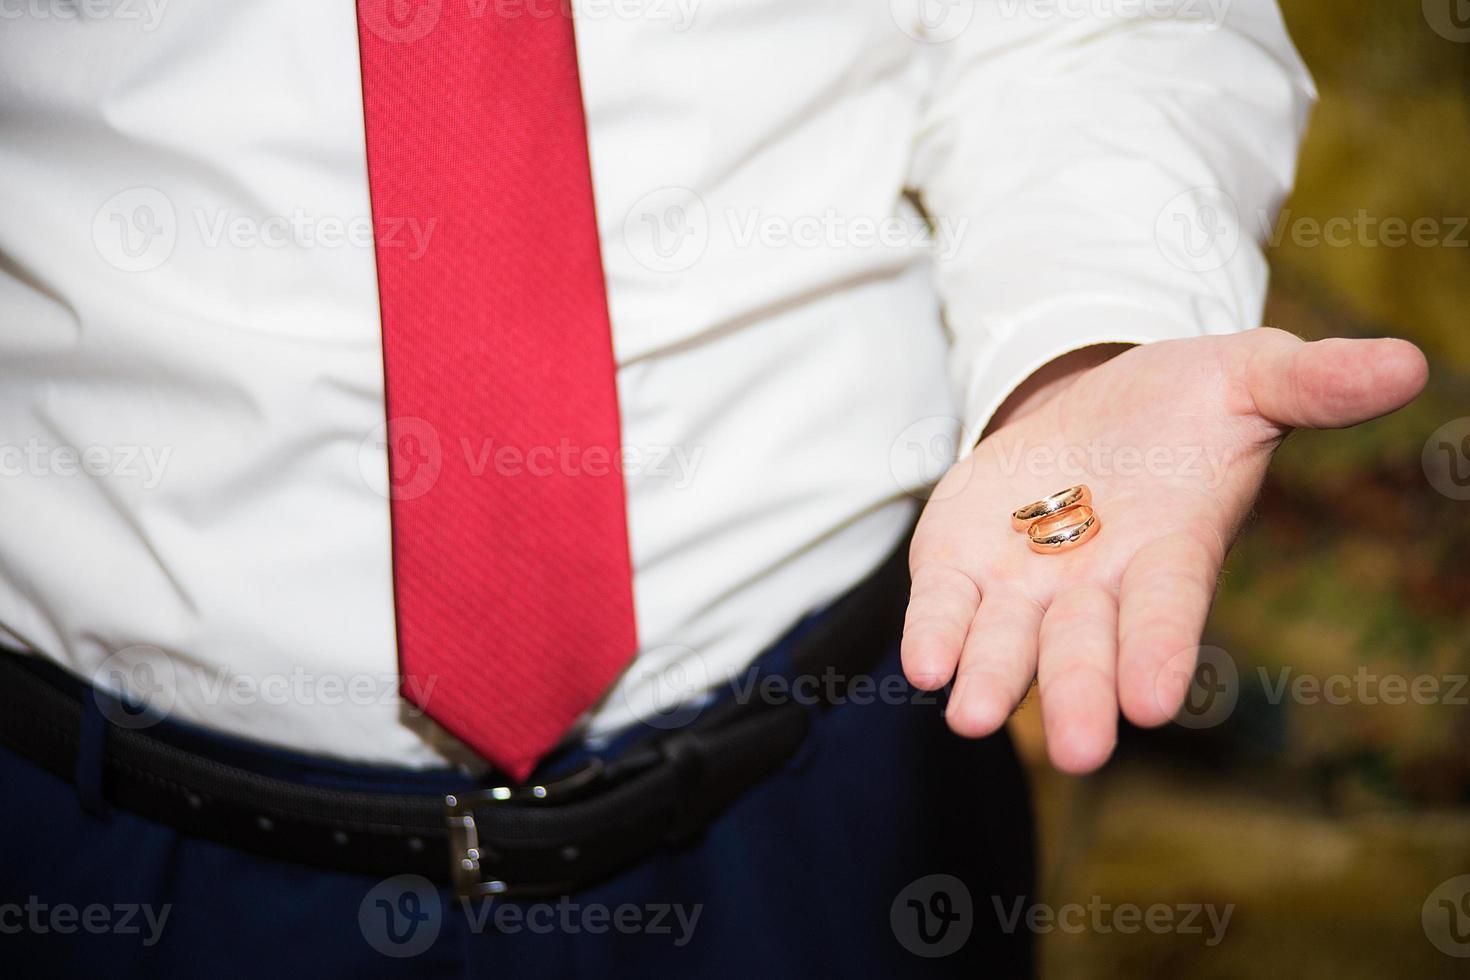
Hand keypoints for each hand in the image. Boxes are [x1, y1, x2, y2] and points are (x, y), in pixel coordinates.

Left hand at [901, 327, 1427, 772]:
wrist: (1088, 401)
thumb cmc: (1182, 406)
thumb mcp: (1246, 376)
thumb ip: (1309, 382)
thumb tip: (1406, 363)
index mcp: (1171, 553)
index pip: (1168, 612)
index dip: (1161, 652)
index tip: (1151, 699)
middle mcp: (1096, 588)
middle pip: (1085, 648)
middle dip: (1077, 693)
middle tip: (1078, 749)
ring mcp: (1025, 583)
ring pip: (1008, 642)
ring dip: (993, 679)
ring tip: (972, 716)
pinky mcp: (961, 563)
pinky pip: (946, 604)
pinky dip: (934, 631)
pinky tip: (923, 662)